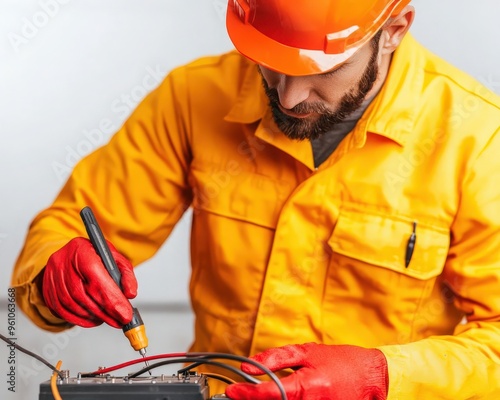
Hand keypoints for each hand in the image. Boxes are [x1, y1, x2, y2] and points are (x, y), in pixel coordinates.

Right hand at [42, 237, 136, 328]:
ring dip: (94, 317)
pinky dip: (81, 320)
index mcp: (81, 250)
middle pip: (84, 295)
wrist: (71, 253)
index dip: (112, 299)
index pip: (96, 278)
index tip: (126, 313)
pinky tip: (93, 319)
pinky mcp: (47, 291)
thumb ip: (125, 274)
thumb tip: (130, 293)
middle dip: (105, 311)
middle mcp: (62, 263)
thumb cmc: (93, 254)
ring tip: (109, 319)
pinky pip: (62, 312)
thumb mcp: (114, 257)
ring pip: (73, 305)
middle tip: (121, 320)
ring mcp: (51, 278)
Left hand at [226, 343, 387, 399]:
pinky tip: (281, 398)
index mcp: (307, 385)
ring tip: (261, 395)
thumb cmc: (340, 361)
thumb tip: (248, 366)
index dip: (246, 394)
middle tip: (242, 395)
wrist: (372, 375)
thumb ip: (276, 359)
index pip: (269, 394)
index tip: (231, 391)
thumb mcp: (307, 352)